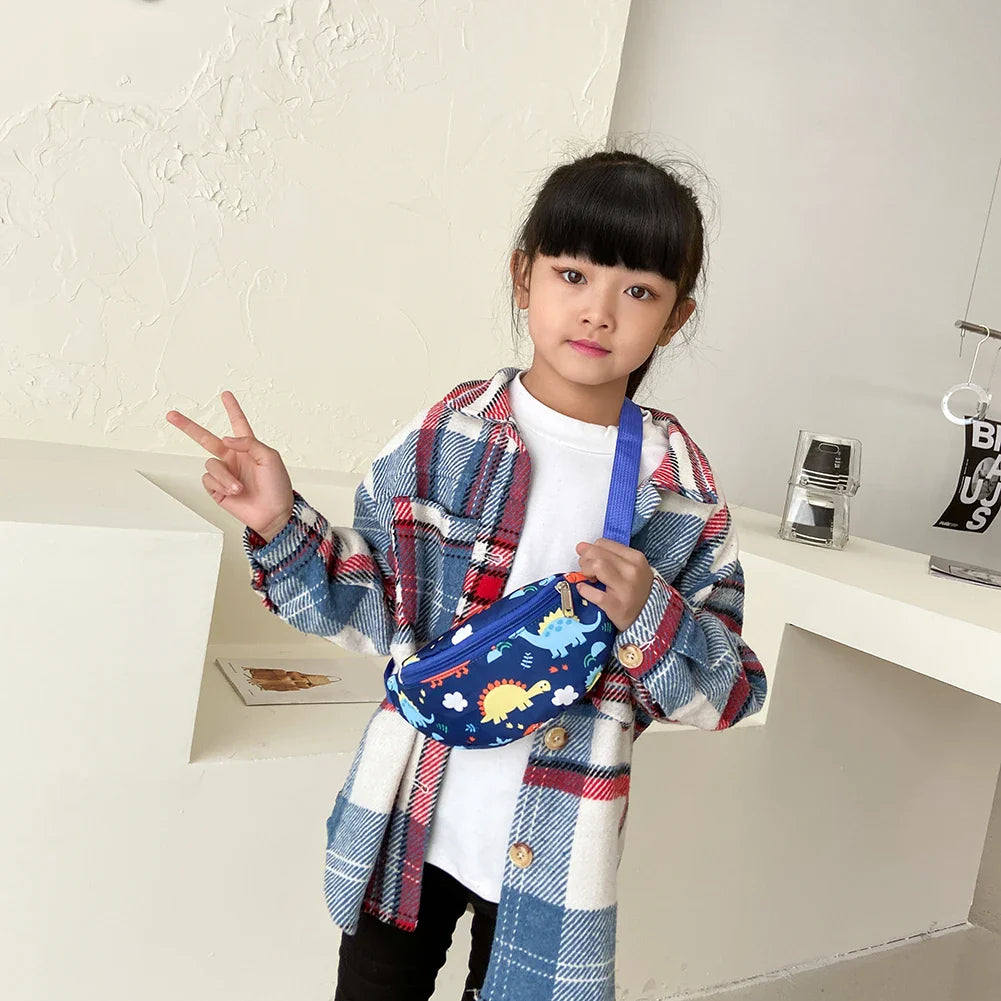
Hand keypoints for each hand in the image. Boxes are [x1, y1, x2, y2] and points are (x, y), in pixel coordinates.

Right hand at [165, 391, 294, 541]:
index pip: (237, 423)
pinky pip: (208, 479)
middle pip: (205, 438)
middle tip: (171, 415)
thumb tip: (225, 438)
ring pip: (210, 464)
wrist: (273, 513)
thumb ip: (248, 443)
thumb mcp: (270, 458)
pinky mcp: (217, 488)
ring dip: (225, 477)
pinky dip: (220, 485)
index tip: (225, 395)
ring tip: (239, 488)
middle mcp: (233, 458)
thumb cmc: (277, 486)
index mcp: (248, 447)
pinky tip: (232, 492)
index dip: (231, 409)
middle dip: (188, 427)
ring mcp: (224, 473)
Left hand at [574, 539, 653, 631]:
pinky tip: (584, 590)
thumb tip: (581, 547)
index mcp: (636, 558)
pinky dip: (584, 589)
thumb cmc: (636, 590)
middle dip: (585, 559)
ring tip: (588, 578)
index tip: (590, 559)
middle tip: (585, 569)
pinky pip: (593, 593)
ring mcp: (625, 589)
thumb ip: (609, 556)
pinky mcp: (616, 606)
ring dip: (585, 571)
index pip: (604, 543)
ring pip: (597, 566)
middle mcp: (632, 571)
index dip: (591, 549)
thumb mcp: (631, 568)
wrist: (649, 617)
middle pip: (597, 554)